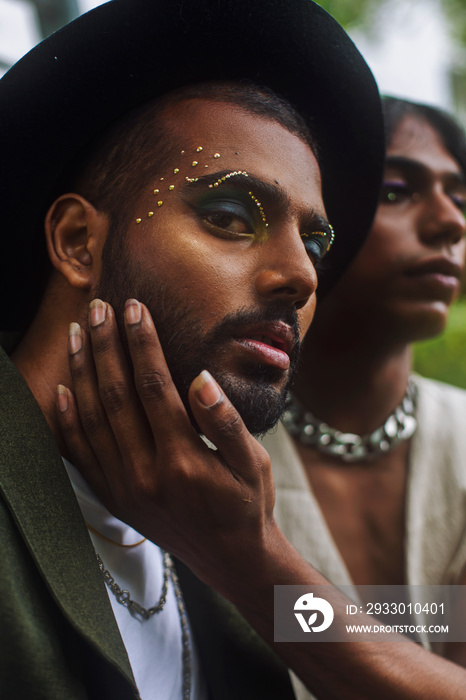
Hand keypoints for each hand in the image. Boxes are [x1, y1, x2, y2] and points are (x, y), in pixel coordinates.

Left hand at [56, 298, 279, 594]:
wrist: (231, 560)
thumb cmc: (248, 505)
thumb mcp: (253, 463)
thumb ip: (226, 422)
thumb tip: (201, 379)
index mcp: (183, 459)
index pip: (153, 386)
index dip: (142, 343)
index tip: (134, 308)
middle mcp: (145, 473)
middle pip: (115, 395)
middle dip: (105, 346)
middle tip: (98, 307)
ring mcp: (124, 488)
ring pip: (92, 419)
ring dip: (81, 372)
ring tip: (77, 333)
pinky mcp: (114, 498)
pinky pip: (80, 454)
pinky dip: (67, 420)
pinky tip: (62, 389)